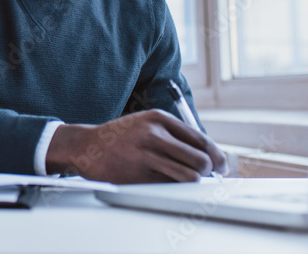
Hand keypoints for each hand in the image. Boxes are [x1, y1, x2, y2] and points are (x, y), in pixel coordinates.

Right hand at [45, 109, 228, 182]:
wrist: (87, 146)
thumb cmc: (121, 137)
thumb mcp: (146, 123)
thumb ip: (174, 134)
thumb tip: (207, 155)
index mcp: (158, 118)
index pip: (200, 139)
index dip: (216, 155)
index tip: (220, 165)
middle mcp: (153, 134)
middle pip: (199, 159)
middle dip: (208, 171)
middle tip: (207, 176)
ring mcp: (146, 156)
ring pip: (189, 176)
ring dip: (195, 182)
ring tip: (190, 181)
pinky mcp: (138, 176)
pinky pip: (169, 186)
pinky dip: (175, 188)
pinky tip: (168, 183)